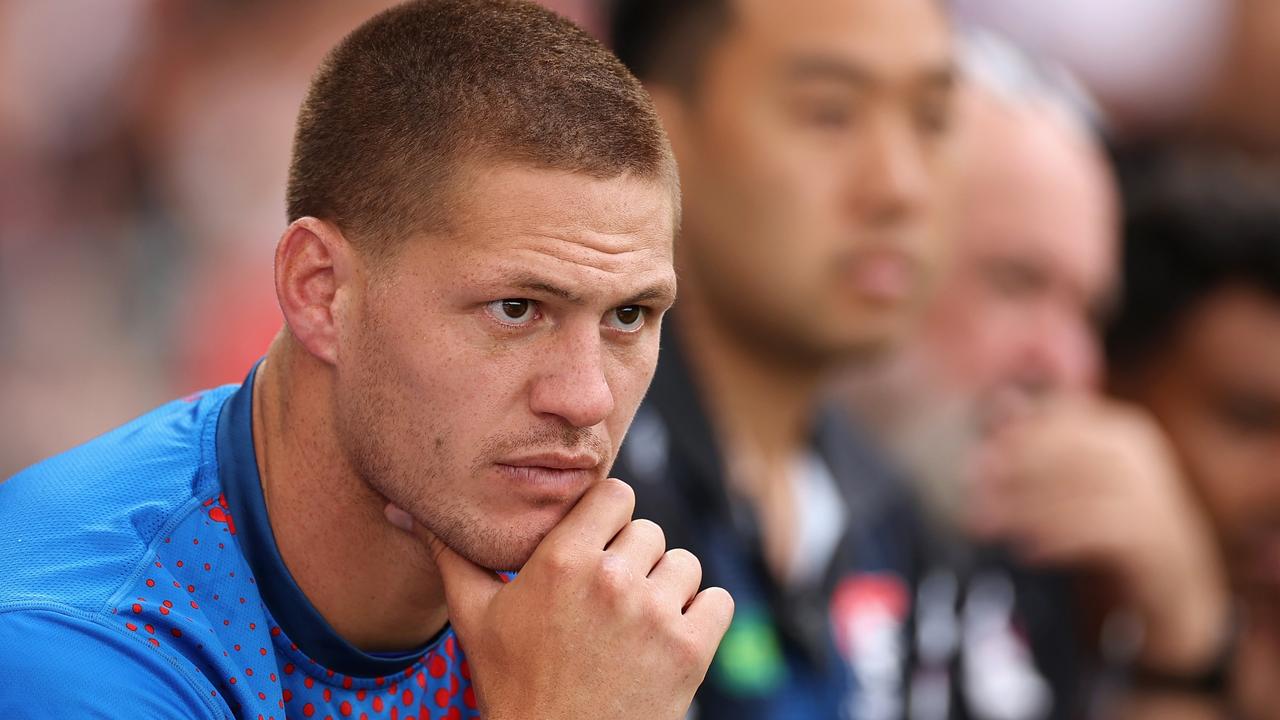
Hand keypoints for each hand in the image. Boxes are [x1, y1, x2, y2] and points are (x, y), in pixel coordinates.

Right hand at [387, 478, 732, 719]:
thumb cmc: (513, 688)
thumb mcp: (473, 619)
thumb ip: (450, 555)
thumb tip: (404, 510)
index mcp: (561, 561)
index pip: (615, 493)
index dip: (609, 516)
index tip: (599, 543)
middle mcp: (611, 579)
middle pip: (649, 531)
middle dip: (634, 560)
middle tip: (609, 600)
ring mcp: (654, 614)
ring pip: (684, 564)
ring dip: (668, 589)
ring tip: (636, 624)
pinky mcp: (690, 649)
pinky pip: (718, 600)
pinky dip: (702, 617)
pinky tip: (668, 640)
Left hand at [969, 398, 1228, 672]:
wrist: (1172, 581)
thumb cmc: (1111, 522)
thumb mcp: (1077, 479)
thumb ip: (1045, 444)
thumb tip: (1003, 402)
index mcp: (1120, 432)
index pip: (1067, 418)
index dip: (1019, 433)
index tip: (977, 454)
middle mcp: (1141, 458)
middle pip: (1071, 453)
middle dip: (1017, 468)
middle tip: (973, 487)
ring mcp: (1154, 497)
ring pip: (1081, 494)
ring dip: (1027, 509)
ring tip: (986, 523)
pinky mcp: (1157, 540)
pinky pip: (1101, 533)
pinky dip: (1060, 539)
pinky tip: (1028, 551)